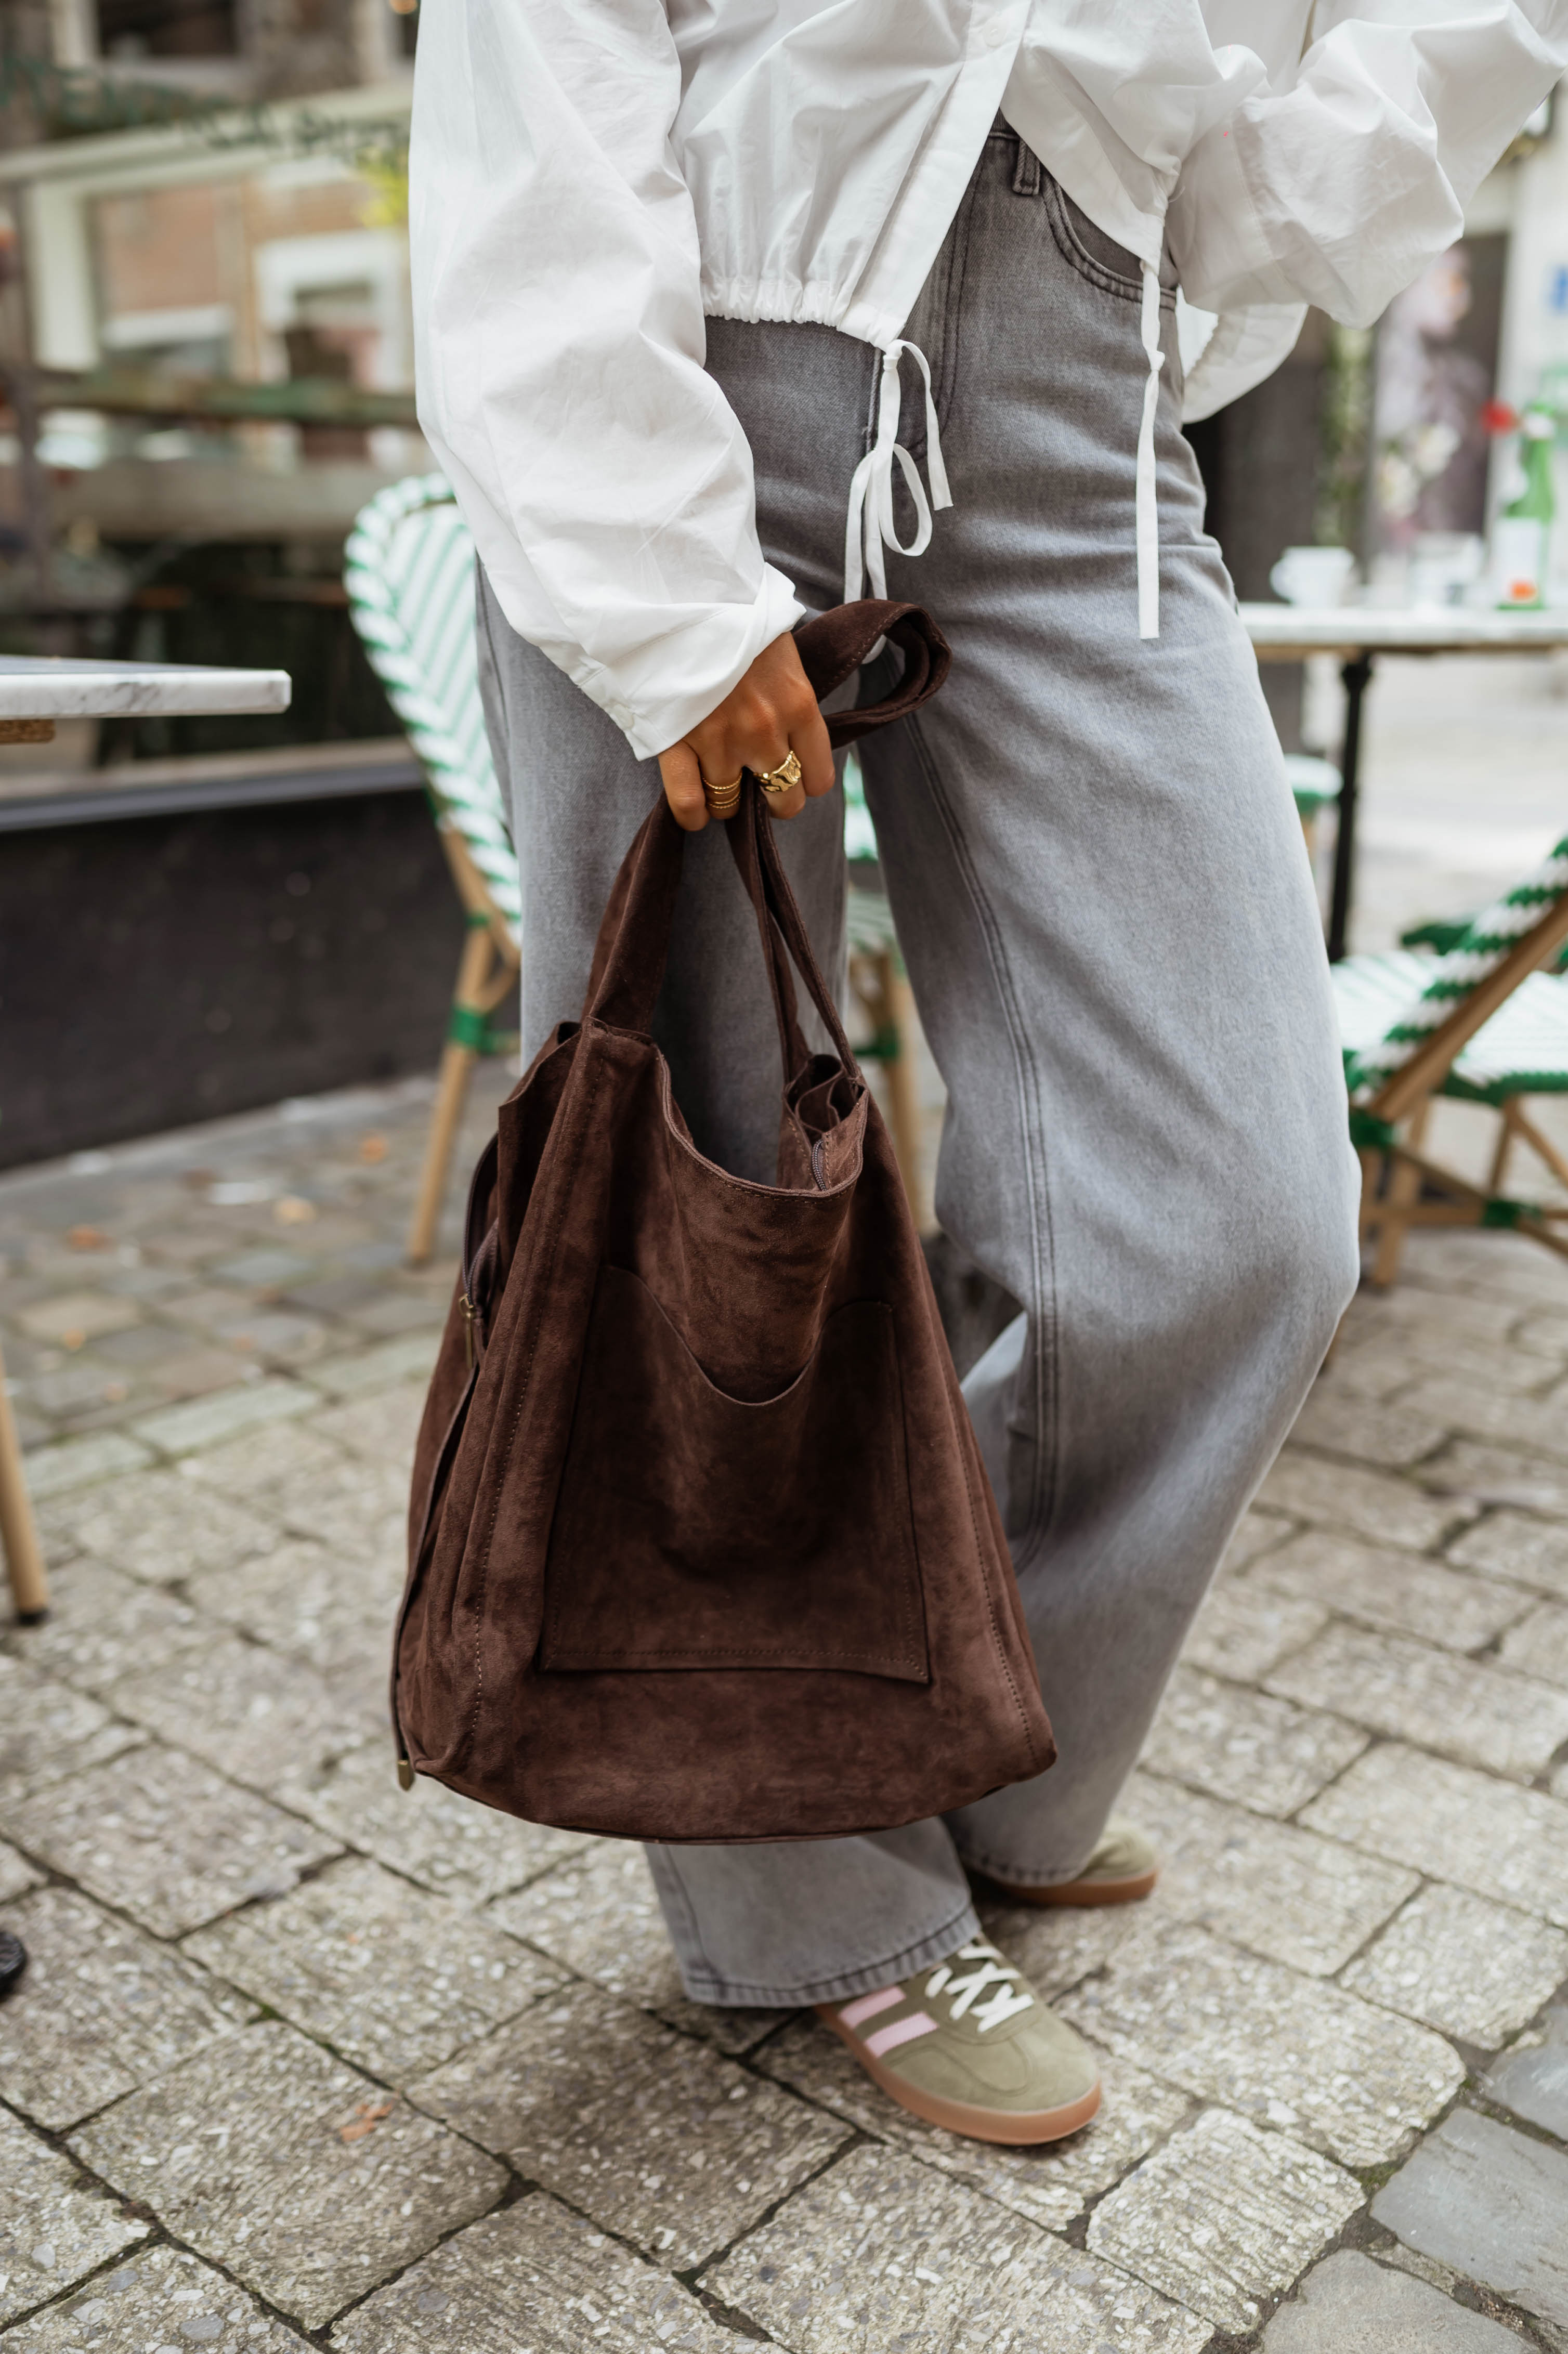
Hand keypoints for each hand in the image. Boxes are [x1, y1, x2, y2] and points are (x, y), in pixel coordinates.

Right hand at [657, 631, 834, 831]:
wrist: (684, 591)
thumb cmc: (735, 614)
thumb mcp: (782, 651)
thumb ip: (790, 696)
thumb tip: (791, 731)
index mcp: (799, 706)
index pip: (819, 778)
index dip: (805, 780)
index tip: (792, 771)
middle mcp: (766, 732)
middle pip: (784, 799)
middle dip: (773, 797)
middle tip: (757, 784)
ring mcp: (721, 741)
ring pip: (732, 803)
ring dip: (727, 800)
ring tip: (719, 786)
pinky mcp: (678, 742)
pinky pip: (689, 802)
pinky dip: (693, 814)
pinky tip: (695, 813)